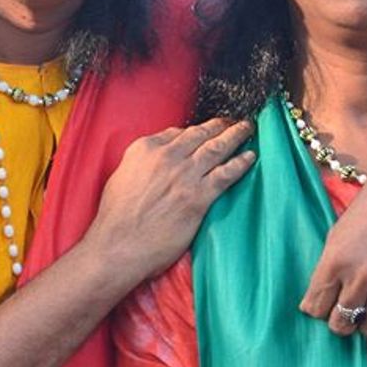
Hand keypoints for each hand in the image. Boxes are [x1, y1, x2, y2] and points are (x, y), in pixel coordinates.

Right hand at [92, 119, 254, 287]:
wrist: (118, 244)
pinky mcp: (199, 196)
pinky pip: (226, 174)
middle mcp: (167, 156)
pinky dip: (241, 163)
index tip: (206, 130)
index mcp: (145, 149)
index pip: (178, 132)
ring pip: (217, 147)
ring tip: (247, 129)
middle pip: (201, 133)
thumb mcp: (122, 176)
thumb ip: (143, 163)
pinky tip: (251, 157)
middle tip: (234, 122)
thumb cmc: (115, 217)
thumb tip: (157, 163)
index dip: (196, 130)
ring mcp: (185, 175)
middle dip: (221, 125)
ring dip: (236, 135)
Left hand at [300, 143, 366, 337]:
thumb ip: (330, 266)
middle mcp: (359, 276)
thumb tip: (322, 297)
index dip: (318, 310)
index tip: (325, 306)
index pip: (315, 307)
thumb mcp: (339, 232)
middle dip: (341, 322)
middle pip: (340, 324)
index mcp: (334, 260)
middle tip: (348, 313)